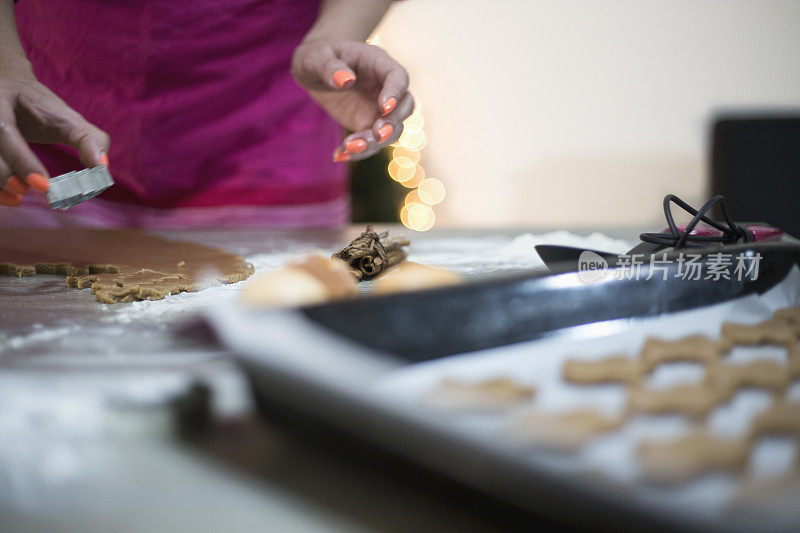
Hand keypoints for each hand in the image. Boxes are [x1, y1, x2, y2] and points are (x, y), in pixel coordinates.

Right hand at [0, 72, 109, 206]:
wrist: (9, 91)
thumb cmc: (40, 107)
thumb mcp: (67, 117)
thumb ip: (88, 139)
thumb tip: (102, 168)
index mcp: (0, 101)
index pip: (5, 131)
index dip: (22, 160)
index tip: (44, 185)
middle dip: (5, 174)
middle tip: (25, 191)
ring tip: (17, 199)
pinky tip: (9, 199)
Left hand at [292, 40, 412, 161]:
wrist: (314, 72)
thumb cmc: (316, 57)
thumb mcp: (314, 58)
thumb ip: (329, 67)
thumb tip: (346, 80)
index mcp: (377, 62)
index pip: (398, 76)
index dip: (395, 92)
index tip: (384, 108)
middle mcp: (384, 86)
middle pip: (405, 106)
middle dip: (393, 123)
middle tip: (377, 135)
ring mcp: (380, 108)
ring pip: (392, 130)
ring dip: (375, 143)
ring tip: (348, 148)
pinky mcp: (369, 125)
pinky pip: (372, 142)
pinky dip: (358, 152)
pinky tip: (339, 155)